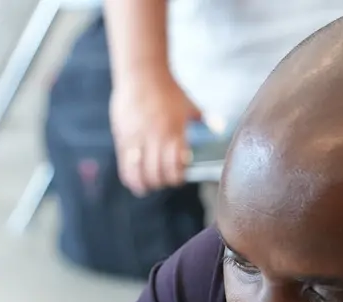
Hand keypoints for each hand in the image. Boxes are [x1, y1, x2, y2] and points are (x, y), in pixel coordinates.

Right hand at [109, 70, 199, 194]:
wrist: (141, 73)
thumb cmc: (166, 89)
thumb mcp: (188, 103)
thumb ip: (204, 118)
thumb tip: (220, 128)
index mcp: (174, 130)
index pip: (175, 166)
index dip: (178, 177)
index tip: (180, 176)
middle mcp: (155, 137)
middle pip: (157, 174)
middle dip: (163, 182)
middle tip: (165, 180)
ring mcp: (137, 139)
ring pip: (139, 173)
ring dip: (145, 184)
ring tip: (149, 187)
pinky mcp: (122, 138)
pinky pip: (124, 165)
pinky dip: (130, 178)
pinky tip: (135, 182)